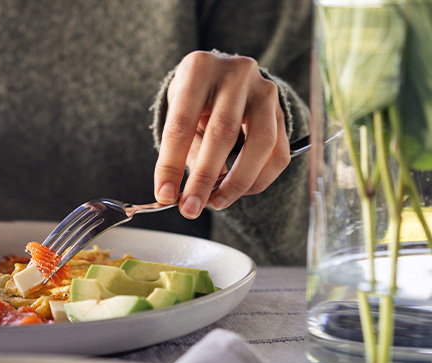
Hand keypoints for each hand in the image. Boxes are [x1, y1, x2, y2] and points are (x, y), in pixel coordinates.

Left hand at [154, 51, 289, 218]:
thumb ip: (180, 147)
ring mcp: (264, 90)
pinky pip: (278, 152)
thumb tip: (175, 193)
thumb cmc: (196, 97)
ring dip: (237, 182)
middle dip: (204, 178)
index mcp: (199, 69)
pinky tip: (239, 190)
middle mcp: (235, 73)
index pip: (181, 123)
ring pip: (260, 143)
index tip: (165, 194)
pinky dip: (260, 179)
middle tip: (190, 208)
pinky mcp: (282, 110)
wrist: (225, 75)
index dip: (171, 163)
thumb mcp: (178, 110)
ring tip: (216, 202)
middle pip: (222, 133)